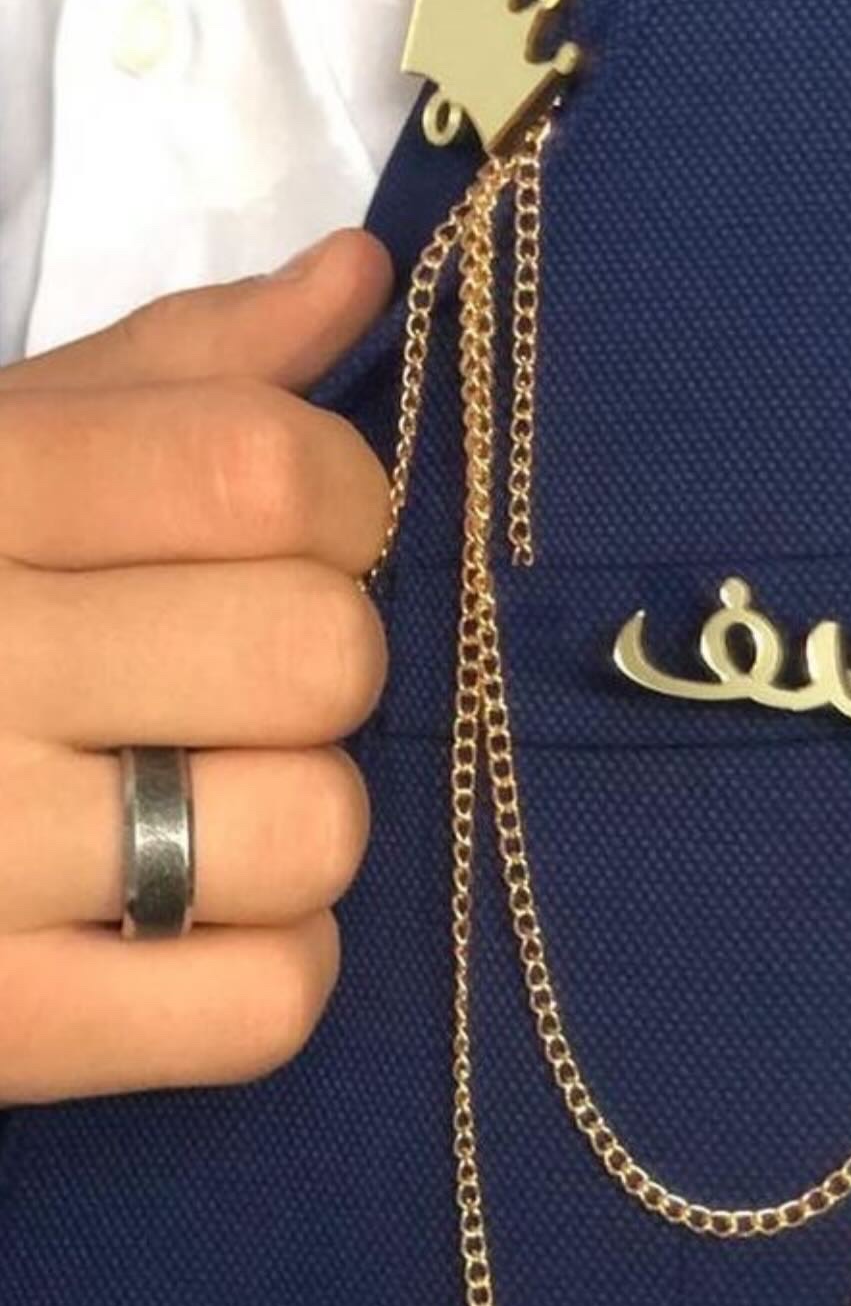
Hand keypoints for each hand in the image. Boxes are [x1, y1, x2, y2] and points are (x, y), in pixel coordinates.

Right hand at [0, 230, 393, 1104]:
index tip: (299, 533)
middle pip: (314, 653)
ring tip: (199, 801)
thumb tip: (360, 276)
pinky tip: (191, 920)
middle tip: (228, 681)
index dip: (343, 502)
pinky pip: (270, 1000)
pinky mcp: (6, 1029)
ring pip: (313, 831)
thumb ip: (171, 375)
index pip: (265, 467)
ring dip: (294, 819)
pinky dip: (271, 964)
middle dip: (313, 663)